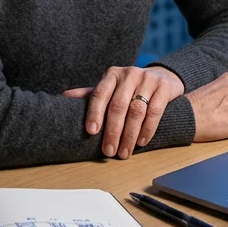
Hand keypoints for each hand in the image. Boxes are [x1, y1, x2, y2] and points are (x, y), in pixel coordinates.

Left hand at [63, 66, 184, 158]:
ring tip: (124, 152)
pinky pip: (155, 111)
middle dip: (113, 131)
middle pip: (118, 106)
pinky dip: (147, 129)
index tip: (91, 132)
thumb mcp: (111, 88)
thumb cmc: (131, 87)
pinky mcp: (164, 87)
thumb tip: (63, 98)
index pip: (99, 94)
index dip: (94, 113)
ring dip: (129, 135)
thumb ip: (91, 94)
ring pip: (137, 111)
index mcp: (112, 75)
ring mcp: (148, 79)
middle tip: (109, 151)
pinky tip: (141, 142)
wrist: (163, 77)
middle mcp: (129, 74)